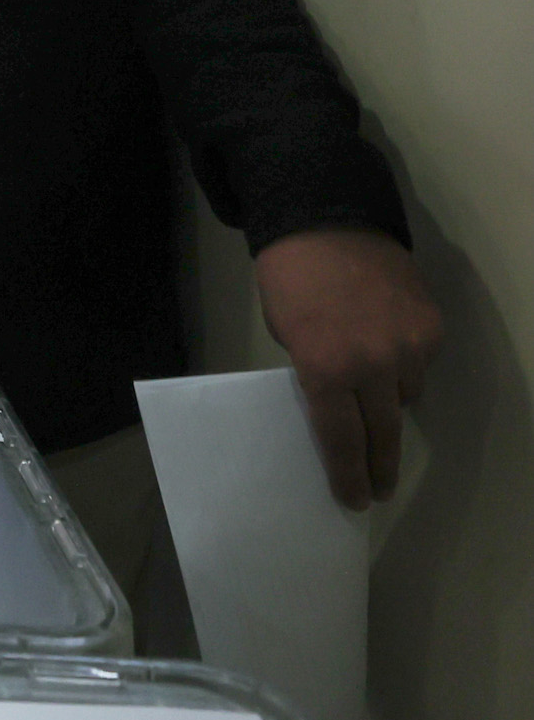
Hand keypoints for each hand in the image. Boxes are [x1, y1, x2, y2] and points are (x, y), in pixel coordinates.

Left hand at [252, 228, 440, 508]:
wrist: (327, 220)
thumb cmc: (290, 279)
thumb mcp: (287, 334)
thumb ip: (315, 373)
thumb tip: (337, 405)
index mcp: (325, 369)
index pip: (341, 439)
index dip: (348, 475)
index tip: (355, 500)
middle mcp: (373, 365)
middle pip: (382, 432)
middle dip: (379, 465)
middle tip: (379, 487)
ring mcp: (409, 345)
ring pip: (405, 397)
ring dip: (389, 402)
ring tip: (370, 392)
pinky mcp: (432, 326)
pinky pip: (420, 364)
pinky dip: (405, 364)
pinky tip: (386, 346)